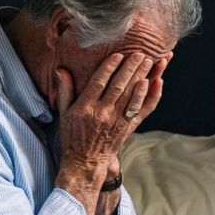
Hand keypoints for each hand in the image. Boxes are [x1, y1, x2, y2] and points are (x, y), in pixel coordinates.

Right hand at [53, 51, 170, 214]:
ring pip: (132, 95)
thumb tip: (60, 70)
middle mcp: (102, 113)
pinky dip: (149, 96)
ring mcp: (117, 121)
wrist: (85, 161)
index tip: (119, 54)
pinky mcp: (128, 127)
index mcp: (85, 108)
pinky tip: (154, 83)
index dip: (110, 67)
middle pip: (119, 86)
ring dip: (142, 77)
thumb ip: (65, 91)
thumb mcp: (64, 113)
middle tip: (140, 53)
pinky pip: (141, 110)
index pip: (99, 82)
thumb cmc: (73, 135)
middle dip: (130, 68)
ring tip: (150, 62)